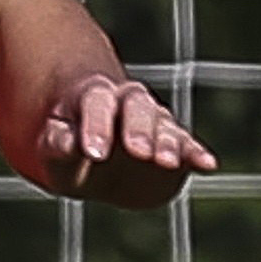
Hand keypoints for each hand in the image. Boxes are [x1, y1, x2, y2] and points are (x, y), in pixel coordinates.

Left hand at [37, 72, 216, 207]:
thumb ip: (58, 144)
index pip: (97, 104)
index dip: (96, 127)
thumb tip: (68, 144)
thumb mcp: (53, 146)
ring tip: (165, 162)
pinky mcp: (175, 147)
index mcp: (95, 96)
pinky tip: (208, 165)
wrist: (93, 150)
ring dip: (167, 144)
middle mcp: (130, 102)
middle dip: (139, 129)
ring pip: (164, 126)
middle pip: (137, 107)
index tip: (93, 153)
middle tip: (138, 151)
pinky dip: (197, 154)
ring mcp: (155, 122)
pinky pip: (188, 147)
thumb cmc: (68, 145)